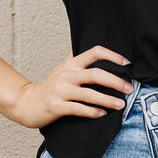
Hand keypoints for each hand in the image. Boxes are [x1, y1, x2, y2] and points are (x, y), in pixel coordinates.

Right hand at [9, 45, 132, 128]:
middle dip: (115, 81)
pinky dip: (91, 112)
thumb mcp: (62, 68)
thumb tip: (83, 42)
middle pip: (95, 74)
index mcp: (71, 64)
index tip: (127, 63)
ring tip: (120, 104)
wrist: (27, 103)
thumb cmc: (49, 86)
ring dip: (107, 99)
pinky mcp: (56, 106)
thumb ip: (74, 57)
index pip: (94, 52)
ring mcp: (60, 90)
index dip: (112, 56)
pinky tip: (102, 114)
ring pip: (88, 93)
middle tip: (129, 89)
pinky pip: (77, 108)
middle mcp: (66, 75)